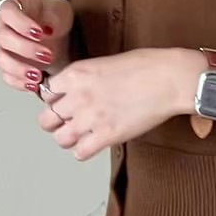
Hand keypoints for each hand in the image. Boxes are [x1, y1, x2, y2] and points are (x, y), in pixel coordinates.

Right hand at [0, 0, 74, 94]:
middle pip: (4, 37)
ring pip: (1, 58)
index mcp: (14, 7)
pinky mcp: (8, 66)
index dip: (21, 23)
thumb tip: (49, 28)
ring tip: (38, 75)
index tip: (39, 33)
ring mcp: (4, 47)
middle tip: (47, 55)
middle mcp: (4, 26)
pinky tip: (33, 84)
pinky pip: (6, 76)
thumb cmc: (55, 20)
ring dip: (19, 69)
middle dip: (26, 49)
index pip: (7, 11)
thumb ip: (56, 15)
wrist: (60, 39)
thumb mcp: (61, 10)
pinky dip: (19, 82)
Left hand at [37, 48, 201, 160]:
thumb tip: (80, 91)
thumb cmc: (146, 66)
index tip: (62, 104)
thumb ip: (87, 78)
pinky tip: (93, 145)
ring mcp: (91, 117)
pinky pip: (81, 153)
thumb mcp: (105, 63)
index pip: (46, 93)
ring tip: (80, 137)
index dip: (54, 101)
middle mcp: (78, 96)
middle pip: (47, 119)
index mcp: (76, 73)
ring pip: (61, 139)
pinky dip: (84, 152)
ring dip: (69, 140)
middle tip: (67, 124)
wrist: (169, 79)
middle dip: (55, 123)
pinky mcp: (107, 135)